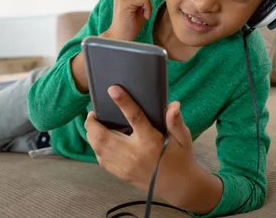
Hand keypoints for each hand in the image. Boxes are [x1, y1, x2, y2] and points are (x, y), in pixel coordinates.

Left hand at [85, 86, 202, 205]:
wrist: (179, 186)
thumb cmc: (181, 158)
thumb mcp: (183, 138)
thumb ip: (176, 121)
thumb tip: (173, 105)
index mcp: (151, 141)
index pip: (135, 118)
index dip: (123, 102)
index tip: (112, 89)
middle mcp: (135, 154)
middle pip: (104, 137)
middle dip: (93, 123)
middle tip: (93, 113)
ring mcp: (125, 166)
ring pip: (99, 149)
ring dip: (92, 135)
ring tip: (94, 124)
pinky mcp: (122, 174)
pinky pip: (101, 160)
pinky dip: (96, 148)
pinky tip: (100, 141)